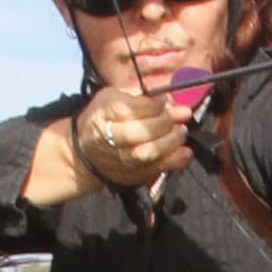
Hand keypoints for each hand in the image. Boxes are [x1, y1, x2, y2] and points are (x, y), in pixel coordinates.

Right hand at [68, 78, 193, 192]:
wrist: (85, 153)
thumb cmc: (105, 118)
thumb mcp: (114, 97)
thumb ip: (140, 95)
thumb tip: (170, 98)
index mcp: (103, 112)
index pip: (127, 109)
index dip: (152, 105)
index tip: (167, 100)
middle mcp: (106, 137)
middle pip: (137, 132)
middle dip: (164, 122)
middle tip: (182, 115)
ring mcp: (118, 159)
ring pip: (145, 153)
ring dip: (170, 142)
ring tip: (181, 131)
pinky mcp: (129, 175)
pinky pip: (154, 170)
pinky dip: (174, 161)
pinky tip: (185, 152)